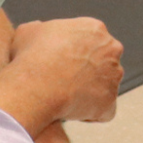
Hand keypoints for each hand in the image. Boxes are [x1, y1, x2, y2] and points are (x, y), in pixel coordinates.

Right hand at [0, 18, 123, 126]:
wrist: (36, 85)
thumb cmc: (30, 57)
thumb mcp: (28, 31)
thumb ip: (40, 28)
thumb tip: (38, 29)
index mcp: (95, 29)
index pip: (92, 41)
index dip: (76, 54)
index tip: (61, 63)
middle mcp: (111, 50)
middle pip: (104, 62)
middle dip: (88, 71)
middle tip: (65, 81)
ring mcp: (114, 77)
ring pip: (105, 86)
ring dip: (90, 92)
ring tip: (65, 97)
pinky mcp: (110, 102)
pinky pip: (104, 110)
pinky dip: (91, 113)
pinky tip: (72, 112)